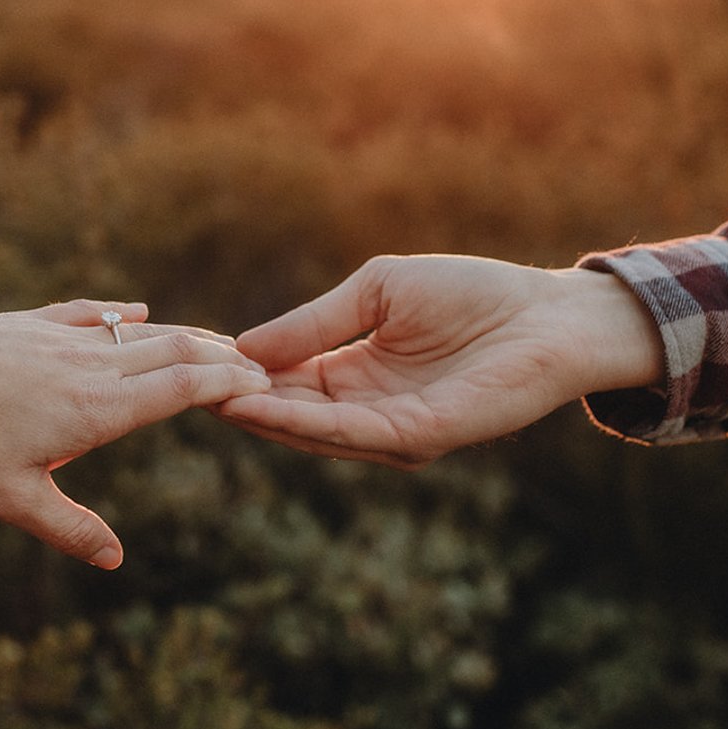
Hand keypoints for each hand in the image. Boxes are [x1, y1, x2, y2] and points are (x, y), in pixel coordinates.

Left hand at [0, 298, 267, 567]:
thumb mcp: (12, 499)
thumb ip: (69, 529)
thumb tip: (114, 560)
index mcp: (97, 409)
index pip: (181, 388)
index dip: (227, 383)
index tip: (264, 383)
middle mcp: (91, 366)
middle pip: (174, 350)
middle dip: (222, 356)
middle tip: (260, 364)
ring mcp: (63, 338)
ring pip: (139, 330)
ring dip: (183, 335)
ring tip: (215, 344)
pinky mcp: (34, 324)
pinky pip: (92, 314)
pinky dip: (124, 315)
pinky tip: (136, 312)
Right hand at [217, 255, 662, 468]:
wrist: (551, 315)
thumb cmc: (475, 295)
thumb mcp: (376, 293)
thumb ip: (315, 322)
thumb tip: (243, 346)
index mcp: (354, 375)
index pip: (282, 382)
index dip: (237, 372)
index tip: (187, 359)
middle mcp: (367, 411)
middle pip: (286, 413)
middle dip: (235, 399)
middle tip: (177, 385)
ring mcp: (392, 429)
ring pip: (309, 430)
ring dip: (257, 415)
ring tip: (205, 395)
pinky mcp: (419, 436)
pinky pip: (349, 432)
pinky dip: (300, 421)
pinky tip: (261, 404)